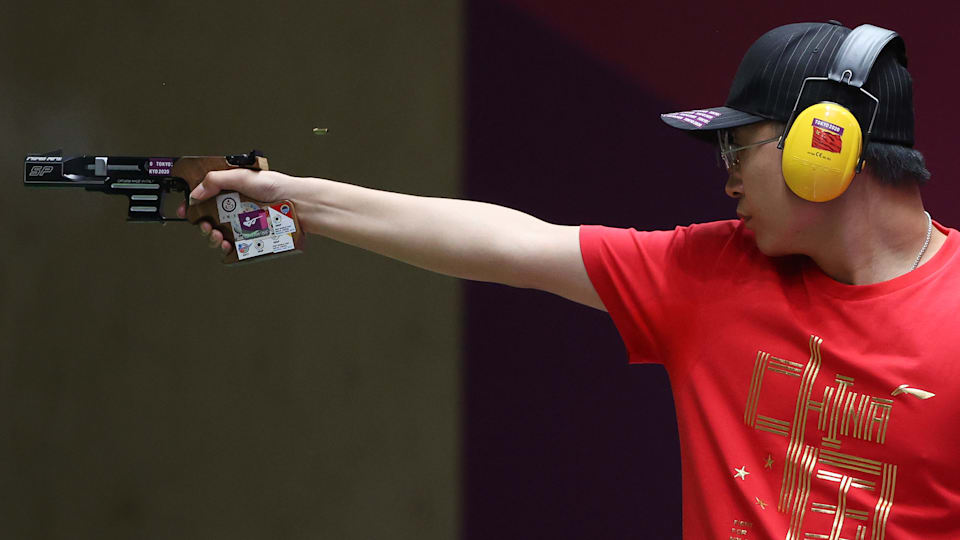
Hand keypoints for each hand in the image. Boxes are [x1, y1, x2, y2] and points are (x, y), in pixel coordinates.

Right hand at [176, 169, 294, 252]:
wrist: (298, 204)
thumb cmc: (277, 187)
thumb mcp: (242, 176)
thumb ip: (216, 180)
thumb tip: (196, 193)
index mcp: (231, 190)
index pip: (206, 197)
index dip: (193, 205)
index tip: (185, 211)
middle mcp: (236, 207)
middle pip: (209, 219)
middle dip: (202, 224)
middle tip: (204, 225)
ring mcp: (243, 224)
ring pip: (219, 234)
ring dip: (212, 237)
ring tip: (216, 235)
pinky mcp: (251, 237)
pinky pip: (234, 246)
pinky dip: (226, 247)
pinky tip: (226, 244)